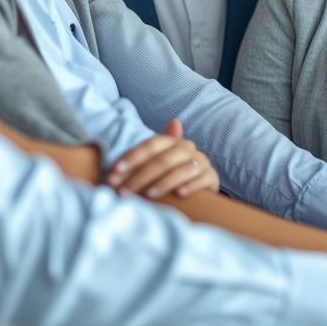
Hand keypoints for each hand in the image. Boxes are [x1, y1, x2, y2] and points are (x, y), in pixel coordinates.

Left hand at [105, 119, 219, 198]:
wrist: (199, 184)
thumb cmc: (171, 172)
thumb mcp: (157, 161)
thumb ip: (146, 152)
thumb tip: (151, 130)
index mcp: (171, 141)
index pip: (151, 145)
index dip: (132, 157)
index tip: (114, 172)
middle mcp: (187, 148)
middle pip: (163, 160)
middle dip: (141, 176)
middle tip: (124, 191)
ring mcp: (201, 162)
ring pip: (182, 169)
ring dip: (163, 183)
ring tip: (148, 195)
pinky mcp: (211, 177)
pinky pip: (202, 179)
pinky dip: (191, 185)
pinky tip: (179, 194)